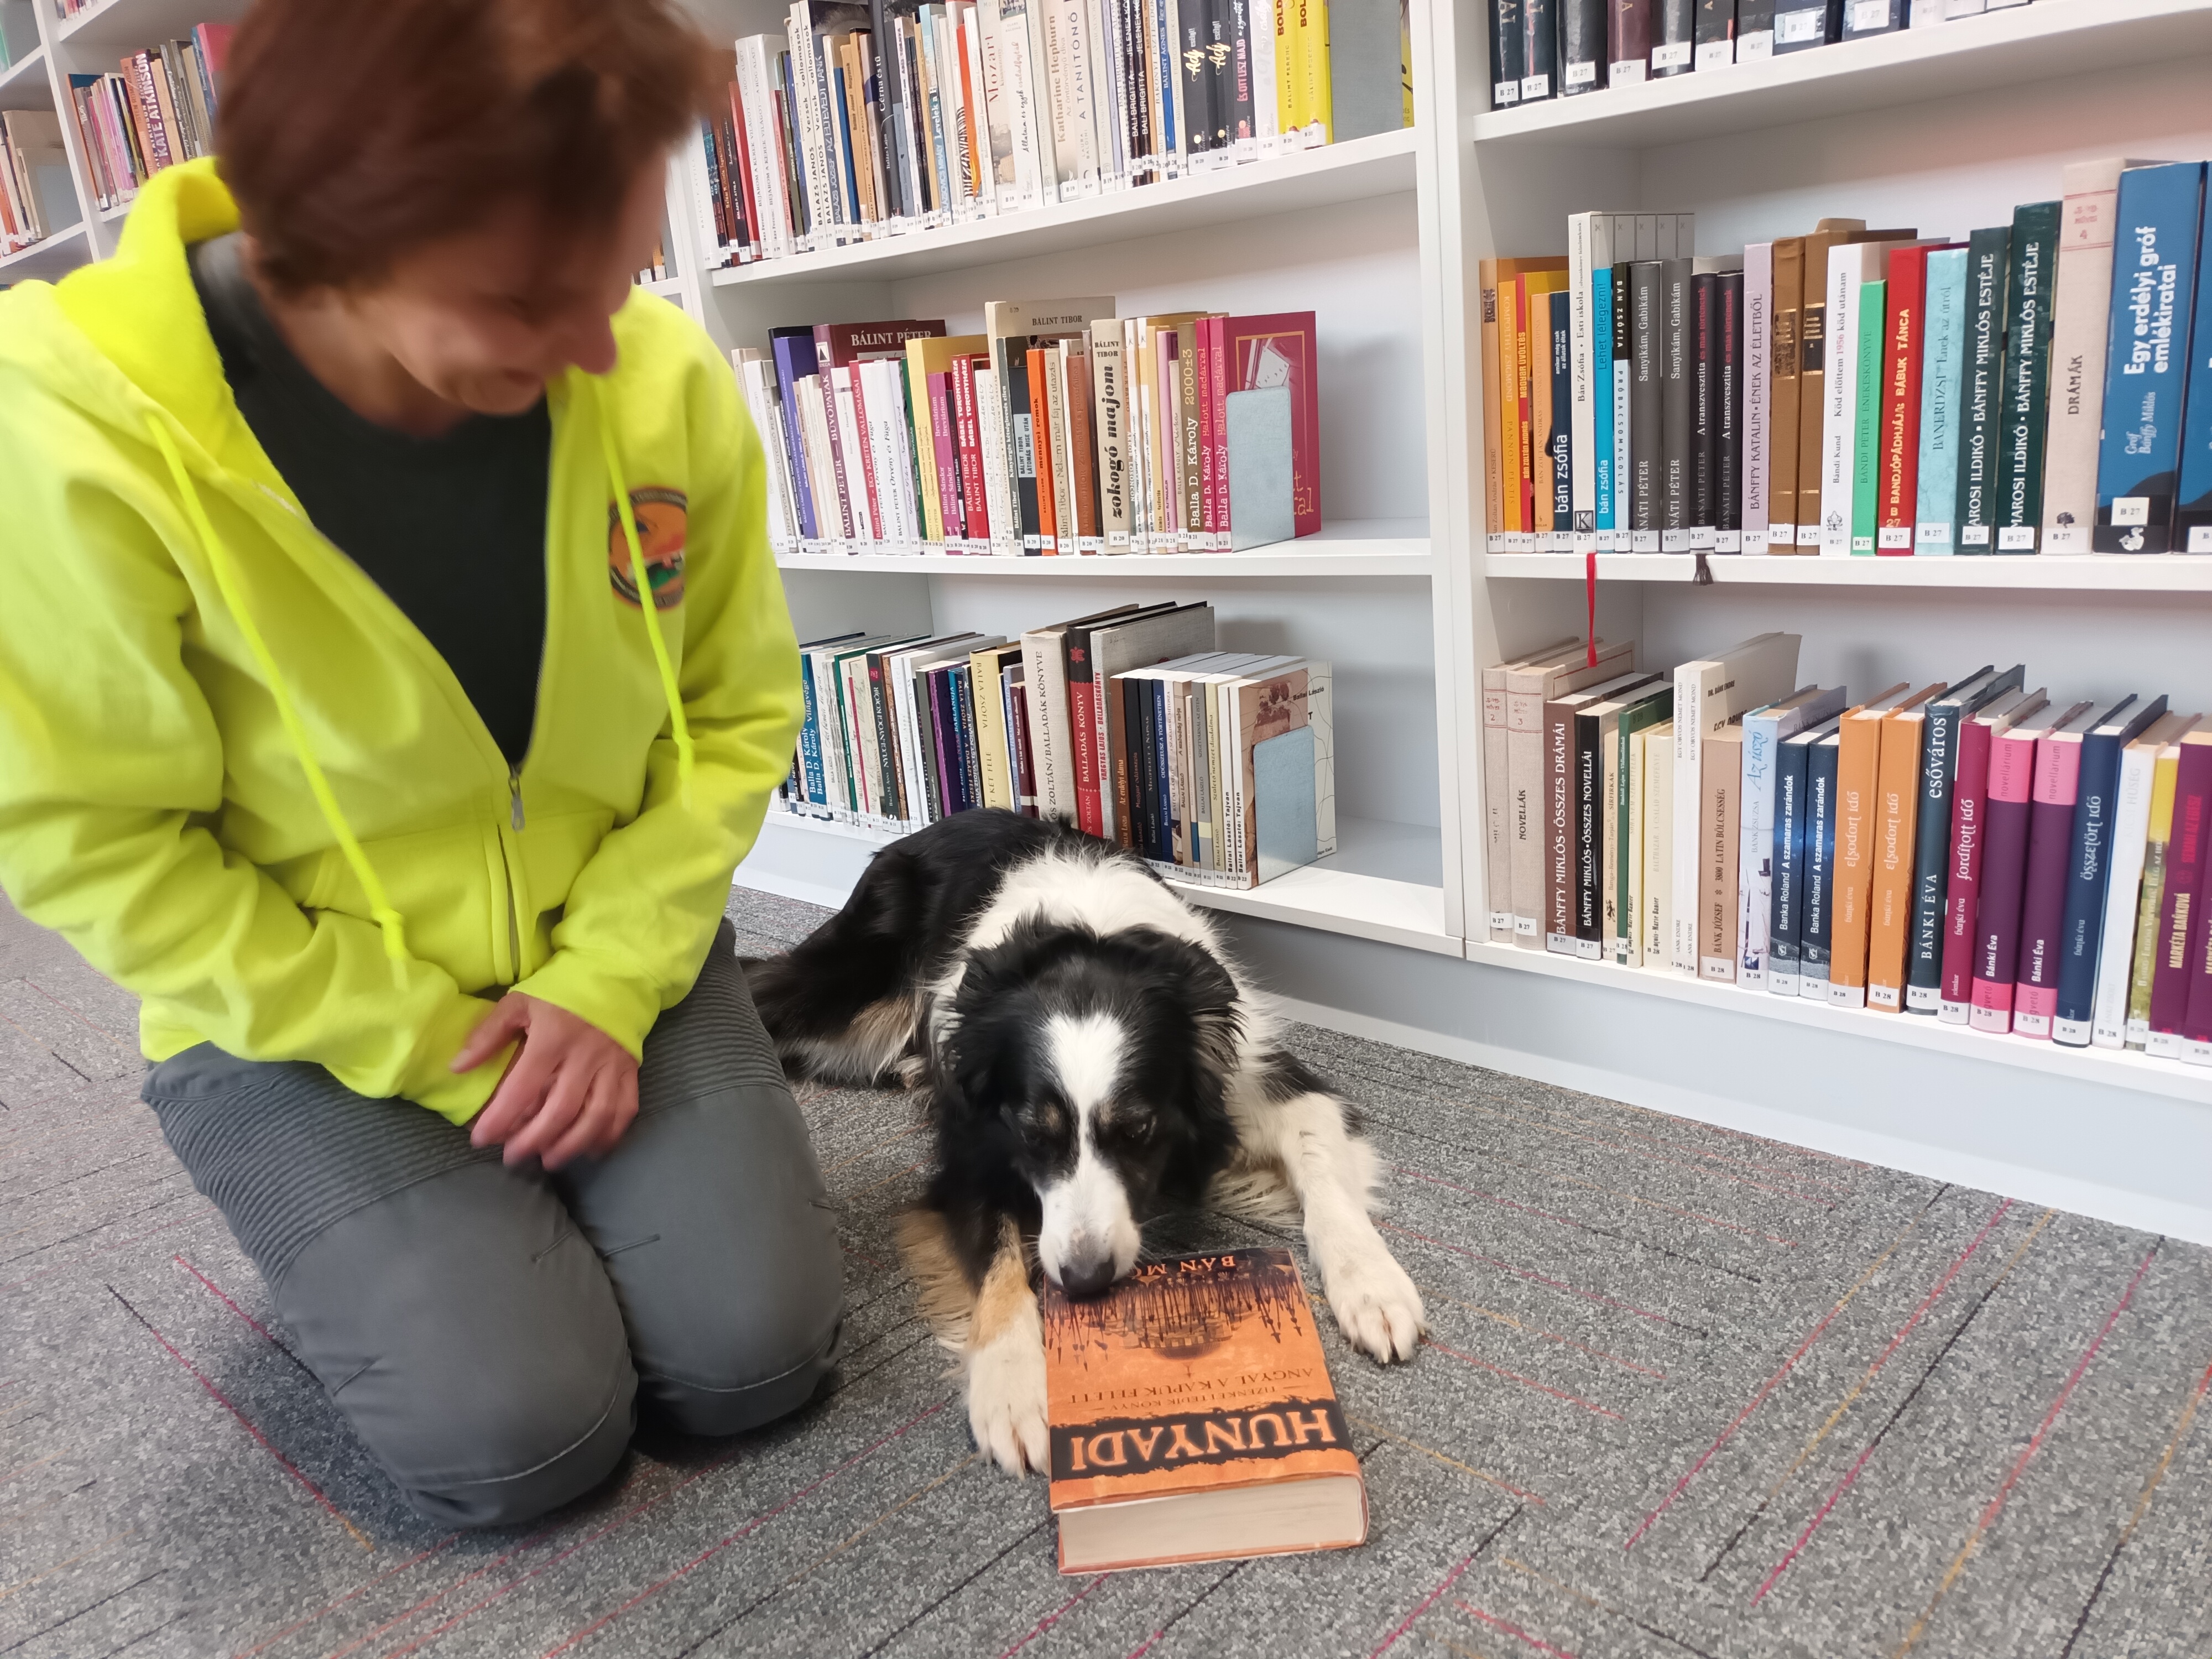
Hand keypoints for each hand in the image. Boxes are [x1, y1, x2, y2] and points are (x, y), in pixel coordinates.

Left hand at [453, 993, 638, 1169]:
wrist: (613, 976)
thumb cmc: (559, 993)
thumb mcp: (518, 1003)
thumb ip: (488, 1035)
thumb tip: (457, 1067)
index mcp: (552, 1038)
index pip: (522, 1088)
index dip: (500, 1118)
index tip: (480, 1139)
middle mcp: (584, 1056)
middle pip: (560, 1110)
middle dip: (533, 1141)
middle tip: (511, 1158)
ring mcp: (611, 1066)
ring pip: (595, 1116)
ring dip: (571, 1145)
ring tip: (549, 1161)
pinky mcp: (629, 1072)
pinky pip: (624, 1110)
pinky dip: (609, 1135)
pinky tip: (591, 1151)